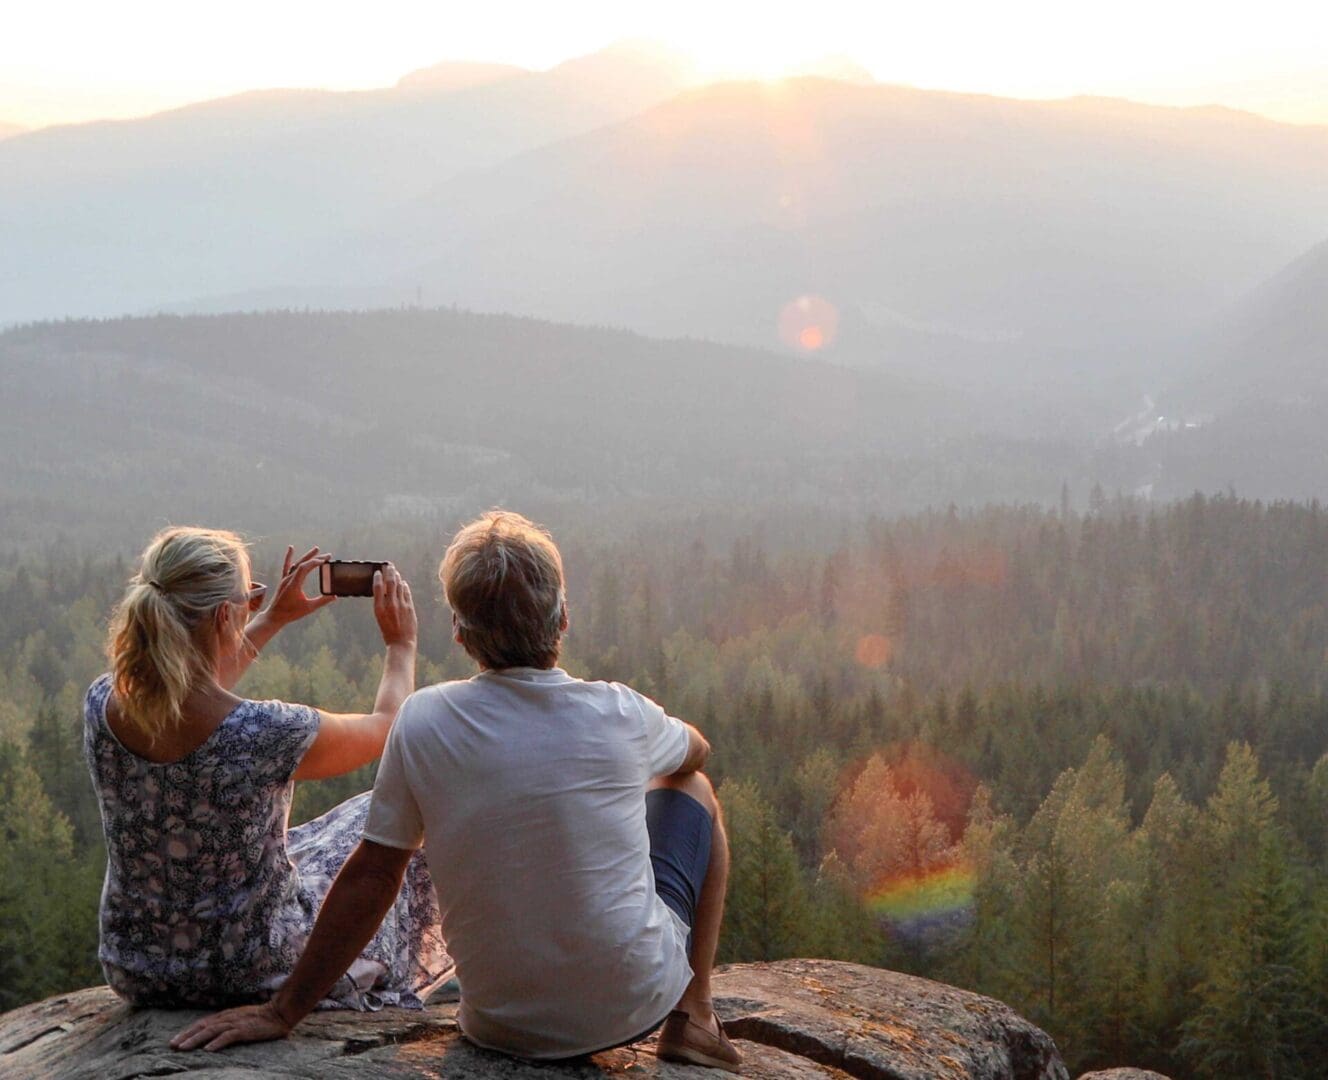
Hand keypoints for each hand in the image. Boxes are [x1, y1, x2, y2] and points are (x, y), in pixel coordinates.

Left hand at [170, 1000, 292, 1051]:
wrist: (280, 1012)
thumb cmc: (262, 1018)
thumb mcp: (241, 1020)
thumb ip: (229, 1025)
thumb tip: (213, 1036)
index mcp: (226, 1016)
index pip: (202, 1023)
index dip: (188, 1031)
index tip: (174, 1041)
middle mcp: (228, 1018)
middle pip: (203, 1026)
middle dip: (186, 1036)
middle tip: (172, 1045)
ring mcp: (236, 1023)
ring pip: (211, 1031)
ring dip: (196, 1039)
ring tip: (183, 1048)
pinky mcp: (245, 1030)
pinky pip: (228, 1036)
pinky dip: (217, 1042)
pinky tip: (208, 1050)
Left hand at [264, 546, 335, 626]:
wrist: (274, 616)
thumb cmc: (290, 613)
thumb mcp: (308, 608)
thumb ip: (322, 601)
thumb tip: (334, 596)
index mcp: (293, 584)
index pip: (304, 568)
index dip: (315, 562)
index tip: (325, 560)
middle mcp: (288, 579)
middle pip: (302, 564)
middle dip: (315, 558)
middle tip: (327, 555)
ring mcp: (285, 579)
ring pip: (296, 563)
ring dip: (306, 556)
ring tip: (316, 549)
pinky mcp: (284, 581)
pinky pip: (287, 566)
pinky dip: (289, 557)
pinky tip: (291, 548)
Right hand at [374, 562, 416, 647]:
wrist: (401, 643)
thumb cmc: (389, 632)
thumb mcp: (380, 618)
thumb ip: (382, 604)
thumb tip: (384, 592)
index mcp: (379, 608)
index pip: (377, 587)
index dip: (377, 577)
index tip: (377, 572)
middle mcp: (390, 605)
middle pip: (389, 583)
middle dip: (389, 572)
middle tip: (388, 565)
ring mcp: (401, 605)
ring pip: (399, 585)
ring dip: (397, 577)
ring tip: (395, 571)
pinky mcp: (410, 607)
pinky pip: (406, 592)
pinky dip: (404, 586)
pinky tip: (403, 583)